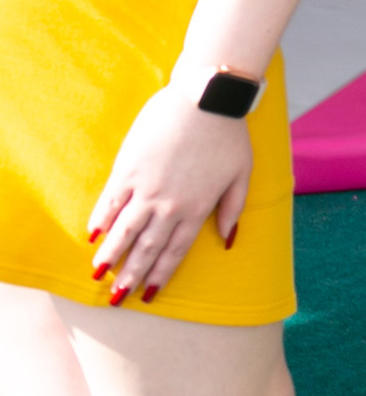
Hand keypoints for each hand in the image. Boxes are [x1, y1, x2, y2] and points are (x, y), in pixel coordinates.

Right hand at [87, 82, 254, 305]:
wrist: (205, 100)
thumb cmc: (229, 135)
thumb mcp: (242, 175)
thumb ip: (232, 210)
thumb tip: (228, 241)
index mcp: (196, 208)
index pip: (175, 251)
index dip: (161, 274)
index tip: (148, 294)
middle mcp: (168, 204)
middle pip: (146, 247)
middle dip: (131, 274)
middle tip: (118, 296)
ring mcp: (145, 187)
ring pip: (123, 230)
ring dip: (110, 254)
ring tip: (98, 274)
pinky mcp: (127, 169)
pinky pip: (109, 202)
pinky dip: (100, 220)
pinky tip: (93, 235)